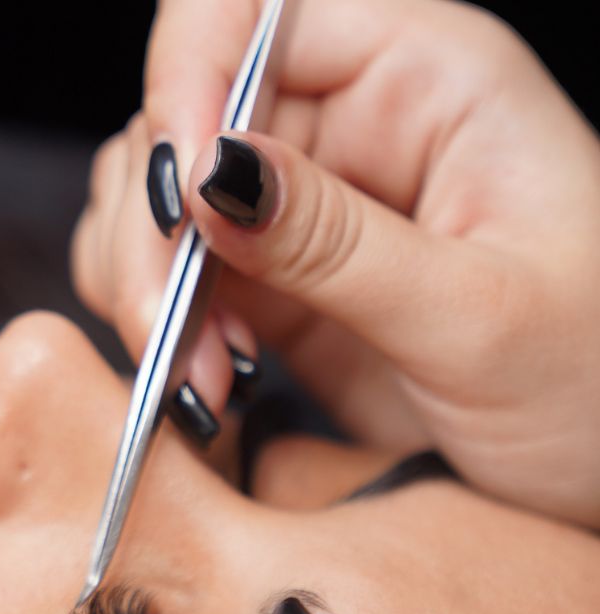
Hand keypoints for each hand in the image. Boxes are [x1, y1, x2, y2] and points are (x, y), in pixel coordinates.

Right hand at [72, 0, 599, 526]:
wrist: (596, 474)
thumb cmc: (595, 383)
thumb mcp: (475, 313)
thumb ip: (336, 243)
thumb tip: (209, 175)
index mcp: (425, 77)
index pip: (252, 14)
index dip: (190, 84)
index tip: (180, 198)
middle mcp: (351, 128)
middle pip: (182, 122)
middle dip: (156, 232)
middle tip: (173, 330)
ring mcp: (304, 213)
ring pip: (163, 205)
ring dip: (151, 289)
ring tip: (207, 377)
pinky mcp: (276, 287)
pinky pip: (177, 281)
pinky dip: (165, 330)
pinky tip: (209, 384)